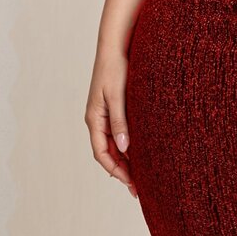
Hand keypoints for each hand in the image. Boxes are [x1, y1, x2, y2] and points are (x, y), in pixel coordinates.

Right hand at [84, 47, 137, 197]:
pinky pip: (120, 135)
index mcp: (94, 119)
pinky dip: (129, 148)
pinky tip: (141, 155)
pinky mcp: (114, 110)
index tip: (130, 183)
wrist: (115, 46)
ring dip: (126, 161)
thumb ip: (120, 122)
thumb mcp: (118, 96)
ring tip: (142, 177)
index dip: (115, 170)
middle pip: (108, 153)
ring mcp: (105, 116)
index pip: (101, 153)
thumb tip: (124, 148)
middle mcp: (97, 120)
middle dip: (122, 171)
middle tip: (139, 189)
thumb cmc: (115, 68)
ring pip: (114, 146)